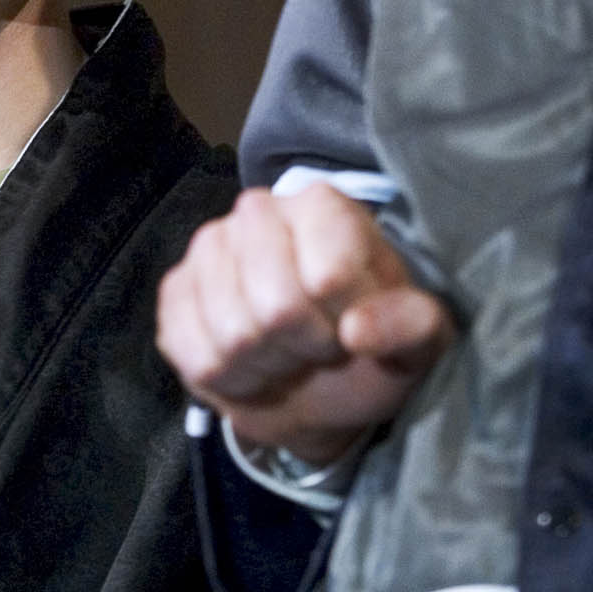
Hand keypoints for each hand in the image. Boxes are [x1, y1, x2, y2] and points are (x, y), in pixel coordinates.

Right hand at [156, 184, 455, 470]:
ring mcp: (207, 248)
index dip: (343, 326)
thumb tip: (358, 330)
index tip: (352, 333)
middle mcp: (258, 210)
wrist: (313, 385)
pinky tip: (248, 366)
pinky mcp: (174, 291)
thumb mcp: (418, 344)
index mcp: (323, 206)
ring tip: (285, 356)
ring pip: (232, 336)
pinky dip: (228, 380)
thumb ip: (411, 327)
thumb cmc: (369, 351)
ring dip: (266, 368)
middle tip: (317, 348)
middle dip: (303, 348)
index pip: (327, 278)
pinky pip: (194, 355)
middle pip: (275, 308)